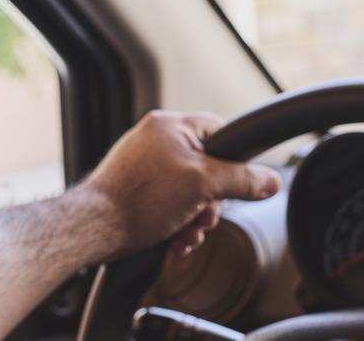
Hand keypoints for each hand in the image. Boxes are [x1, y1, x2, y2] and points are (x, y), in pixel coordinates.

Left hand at [83, 111, 280, 256]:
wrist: (93, 229)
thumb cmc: (137, 200)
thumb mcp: (202, 185)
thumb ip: (242, 179)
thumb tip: (270, 181)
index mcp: (171, 126)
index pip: (222, 132)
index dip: (235, 160)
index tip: (236, 182)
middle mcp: (157, 140)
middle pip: (208, 167)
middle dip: (211, 200)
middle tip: (203, 215)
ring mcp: (145, 164)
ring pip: (190, 190)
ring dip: (196, 216)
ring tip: (185, 232)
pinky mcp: (137, 188)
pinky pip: (171, 201)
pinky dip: (178, 221)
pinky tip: (174, 237)